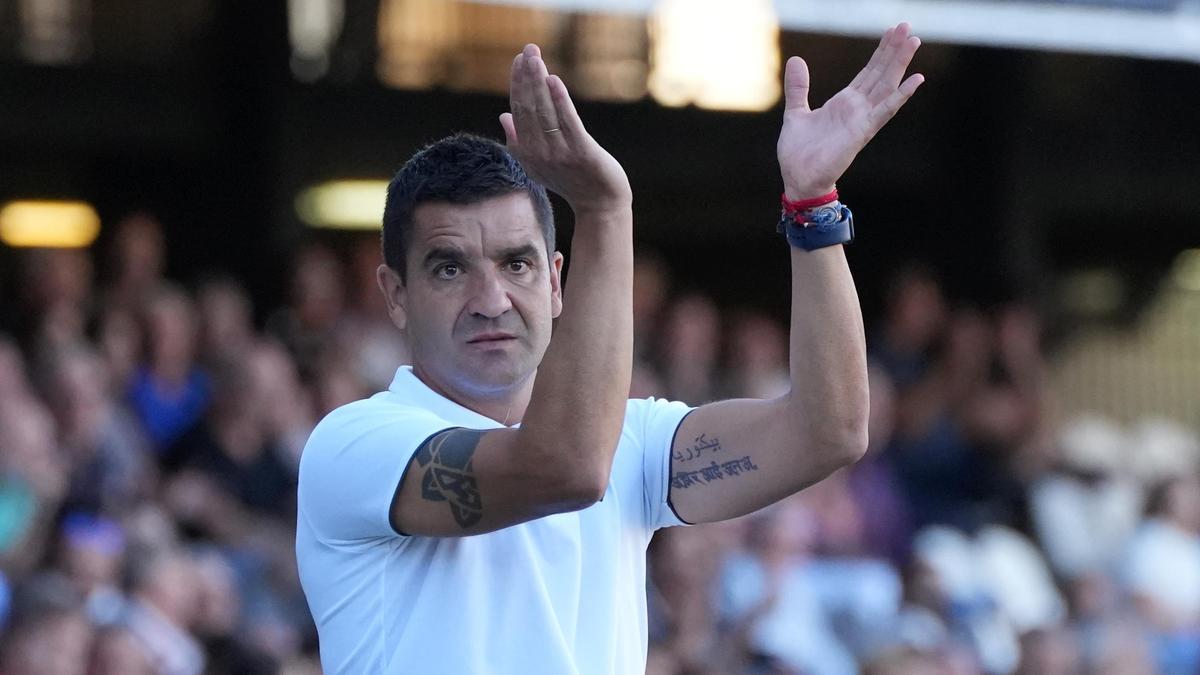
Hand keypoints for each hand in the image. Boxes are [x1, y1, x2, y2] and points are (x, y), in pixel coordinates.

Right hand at [499, 44, 631, 215]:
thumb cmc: (570, 181)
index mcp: (526, 152)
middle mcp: (539, 153)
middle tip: (528, 49)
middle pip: (529, 108)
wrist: (599, 204)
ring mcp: (560, 153)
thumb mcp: (538, 163)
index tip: (519, 59)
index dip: (518, 84)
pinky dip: (560, 101)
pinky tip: (554, 80)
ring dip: (539, 82)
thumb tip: (503, 115)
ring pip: (545, 112)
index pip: (518, 111)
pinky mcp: (582, 153)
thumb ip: (518, 141)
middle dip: (527, 76)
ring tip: (536, 57)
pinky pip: (568, 123)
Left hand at [778, 23, 924, 198]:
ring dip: (900, 63)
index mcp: (844, 102)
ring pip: (886, 85)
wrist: (798, 179)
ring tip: (914, 41)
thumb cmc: (799, 153)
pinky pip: (885, 110)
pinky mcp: (862, 132)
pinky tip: (916, 79)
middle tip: (908, 26)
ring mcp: (862, 119)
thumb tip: (796, 59)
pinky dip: (901, 95)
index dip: (880, 52)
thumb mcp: (795, 112)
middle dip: (894, 50)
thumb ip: (798, 87)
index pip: (868, 72)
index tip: (893, 31)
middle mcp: (857, 108)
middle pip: (881, 73)